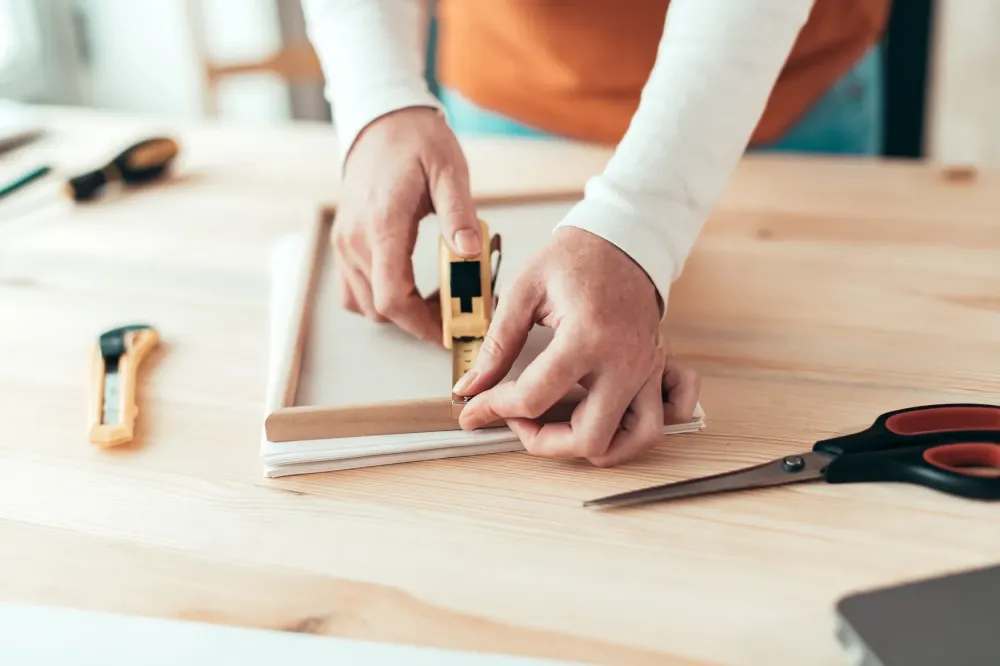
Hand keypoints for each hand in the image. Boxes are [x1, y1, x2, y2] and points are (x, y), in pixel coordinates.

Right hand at [333, 106, 480, 341]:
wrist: (380, 120)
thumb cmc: (416, 141)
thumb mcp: (449, 170)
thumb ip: (459, 214)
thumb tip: (470, 253)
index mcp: (382, 225)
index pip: (392, 296)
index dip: (421, 324)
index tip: (450, 330)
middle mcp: (355, 239)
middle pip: (381, 307)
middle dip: (418, 319)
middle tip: (456, 309)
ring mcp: (344, 243)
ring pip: (365, 304)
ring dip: (400, 310)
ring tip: (437, 296)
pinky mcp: (343, 242)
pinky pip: (353, 289)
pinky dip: (379, 297)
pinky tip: (410, 285)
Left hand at [453, 227, 700, 466]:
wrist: (621, 238)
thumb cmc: (576, 258)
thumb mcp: (523, 292)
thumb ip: (497, 344)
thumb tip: (472, 385)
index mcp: (588, 337)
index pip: (535, 398)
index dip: (494, 409)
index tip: (474, 409)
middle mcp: (625, 360)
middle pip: (590, 438)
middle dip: (544, 442)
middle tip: (519, 421)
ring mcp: (649, 368)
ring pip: (637, 439)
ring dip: (598, 446)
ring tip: (563, 428)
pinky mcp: (660, 367)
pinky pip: (673, 412)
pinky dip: (647, 425)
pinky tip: (616, 418)